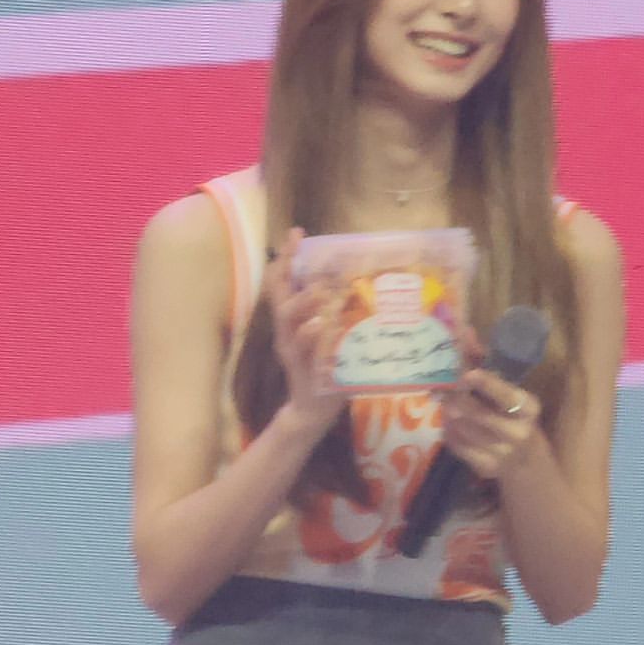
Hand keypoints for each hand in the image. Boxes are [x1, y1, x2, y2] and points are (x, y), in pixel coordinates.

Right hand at [267, 230, 346, 437]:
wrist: (312, 412)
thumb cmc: (326, 369)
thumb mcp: (333, 336)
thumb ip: (340, 314)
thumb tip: (363, 286)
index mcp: (293, 321)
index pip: (286, 283)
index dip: (288, 258)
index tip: (297, 232)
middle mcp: (287, 332)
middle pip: (280, 295)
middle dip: (287, 269)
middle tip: (298, 247)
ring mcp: (292, 352)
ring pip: (288, 321)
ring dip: (302, 303)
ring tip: (317, 290)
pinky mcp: (301, 371)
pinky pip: (303, 352)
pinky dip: (310, 338)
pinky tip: (319, 327)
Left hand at [440, 362, 542, 482]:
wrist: (526, 462)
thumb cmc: (514, 416)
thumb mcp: (509, 392)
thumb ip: (486, 365)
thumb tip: (464, 333)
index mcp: (529, 409)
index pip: (506, 396)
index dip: (487, 384)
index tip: (468, 374)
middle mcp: (518, 433)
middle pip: (477, 413)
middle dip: (457, 398)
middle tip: (444, 387)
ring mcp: (501, 453)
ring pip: (462, 428)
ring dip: (449, 413)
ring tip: (447, 404)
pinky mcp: (484, 467)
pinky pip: (456, 444)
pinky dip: (449, 431)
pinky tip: (451, 423)